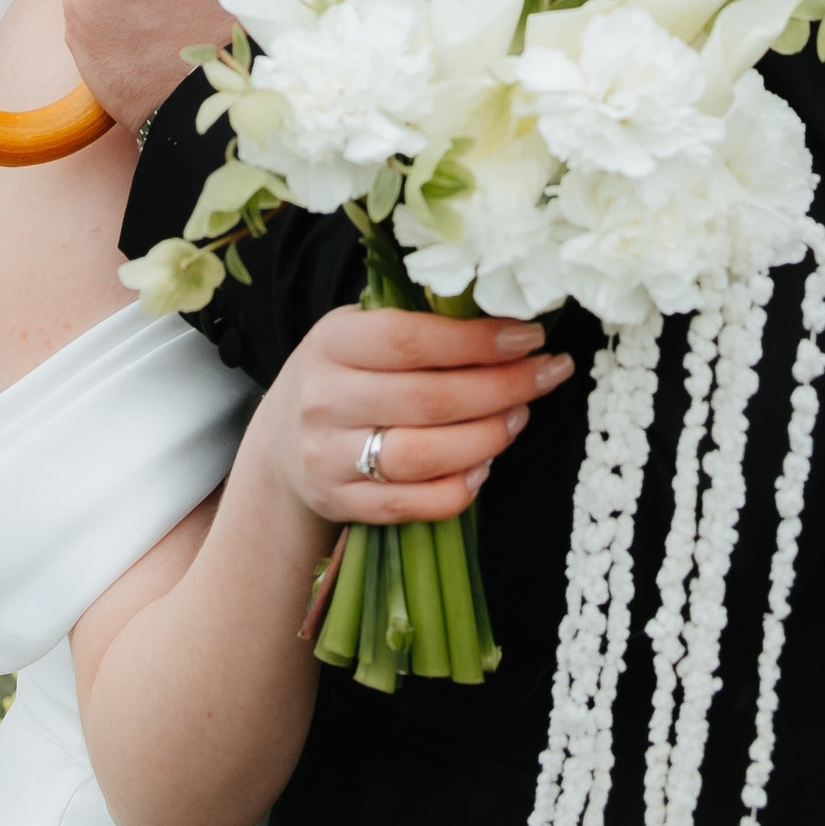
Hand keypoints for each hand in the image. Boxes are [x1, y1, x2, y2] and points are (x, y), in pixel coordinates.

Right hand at [251, 306, 574, 528]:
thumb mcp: (359, 333)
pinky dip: (458, 488)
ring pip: (424, 456)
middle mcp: (324, 399)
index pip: (411, 339)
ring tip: (518, 418)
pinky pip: (412, 504)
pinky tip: (484, 465)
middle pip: (429, 399)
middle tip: (544, 376)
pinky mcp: (340, 503)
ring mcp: (328, 457)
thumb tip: (507, 320)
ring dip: (487, 437)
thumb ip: (417, 325)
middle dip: (502, 388)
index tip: (531, 338)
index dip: (478, 341)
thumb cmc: (342, 376)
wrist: (280, 443)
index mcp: (333, 342)